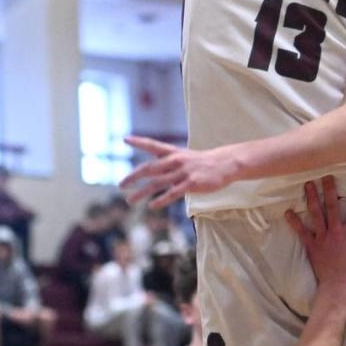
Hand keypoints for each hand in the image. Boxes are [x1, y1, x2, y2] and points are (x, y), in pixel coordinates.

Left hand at [120, 137, 237, 207]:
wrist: (224, 163)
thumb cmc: (201, 162)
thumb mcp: (183, 156)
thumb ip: (166, 162)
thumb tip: (149, 169)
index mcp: (173, 152)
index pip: (152, 145)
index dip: (139, 142)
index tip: (125, 139)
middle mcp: (175, 160)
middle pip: (149, 168)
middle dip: (133, 176)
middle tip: (121, 184)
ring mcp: (183, 172)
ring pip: (157, 183)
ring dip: (142, 193)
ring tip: (130, 201)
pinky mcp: (191, 183)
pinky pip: (172, 193)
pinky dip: (161, 200)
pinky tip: (152, 206)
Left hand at [286, 176, 345, 292]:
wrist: (337, 287)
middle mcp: (336, 231)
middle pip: (331, 206)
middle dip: (328, 190)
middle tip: (325, 175)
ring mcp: (322, 237)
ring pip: (316, 214)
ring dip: (311, 199)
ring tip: (307, 184)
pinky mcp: (311, 245)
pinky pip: (301, 231)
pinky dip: (294, 222)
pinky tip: (287, 212)